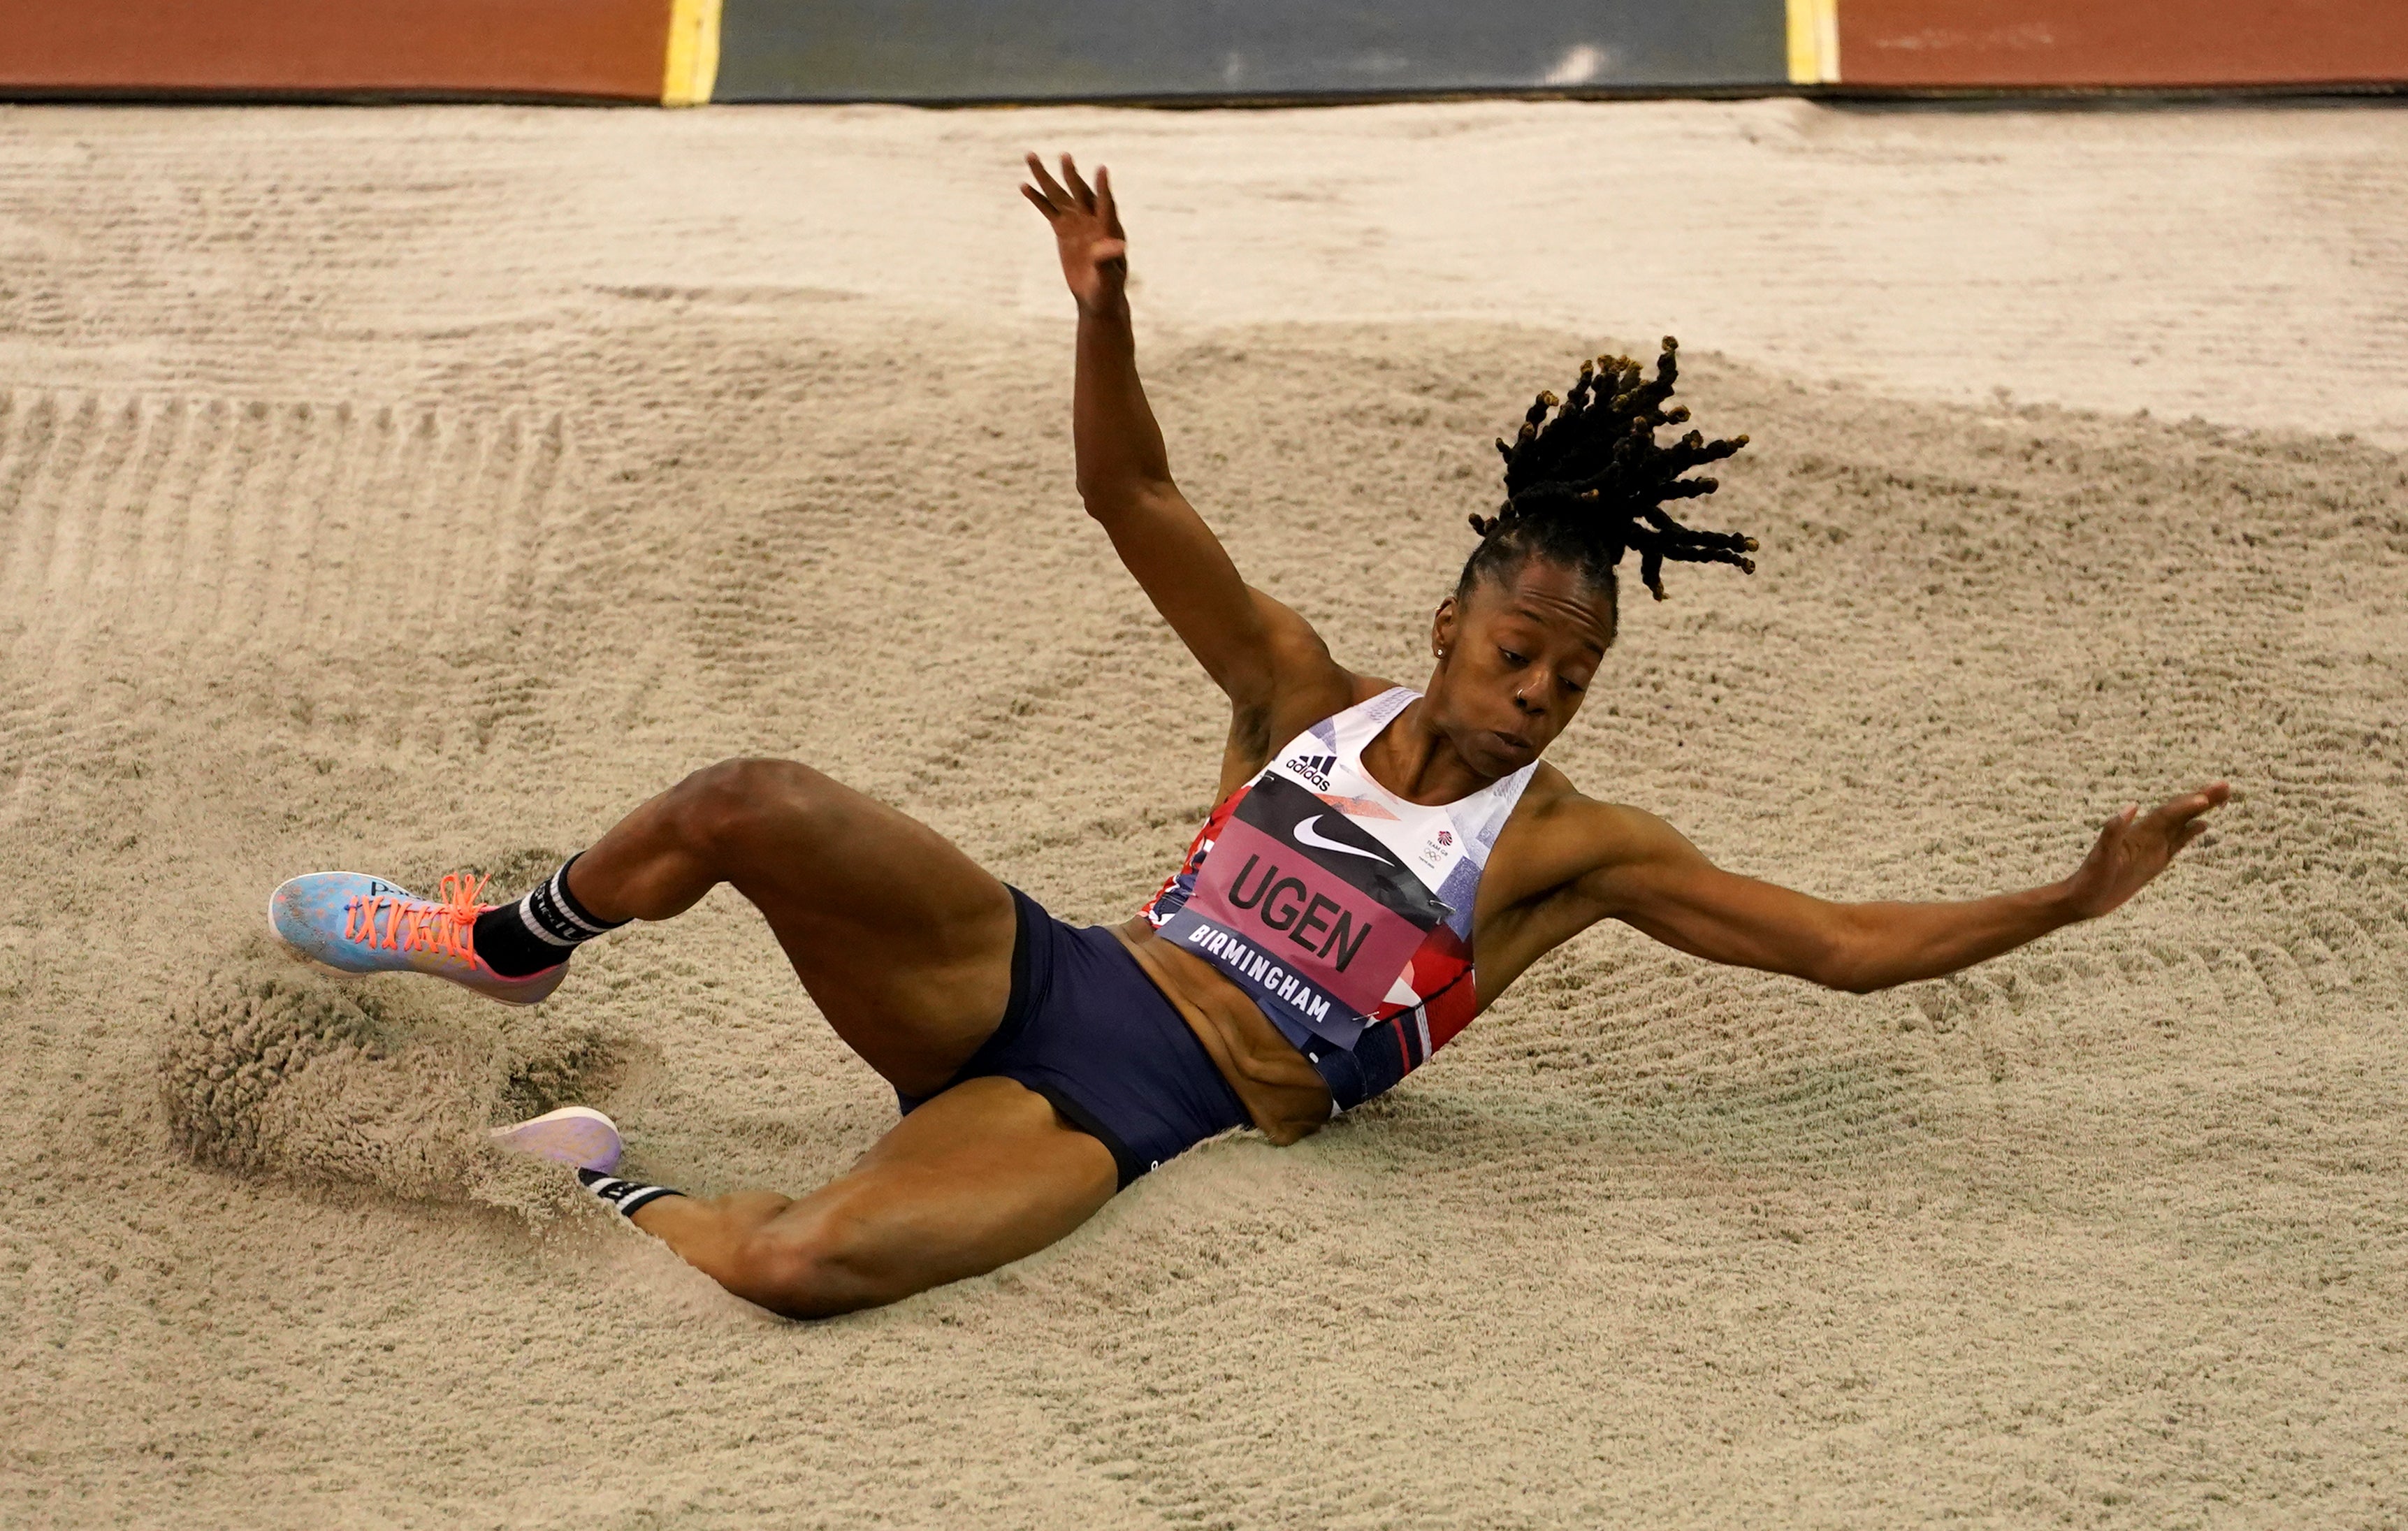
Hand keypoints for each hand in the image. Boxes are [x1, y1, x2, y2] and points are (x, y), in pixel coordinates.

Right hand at [1022, 152, 1125, 312]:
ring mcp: (1077, 223)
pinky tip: (1024, 185)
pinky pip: (1049, 210)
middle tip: (1065, 156)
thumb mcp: (1109, 278)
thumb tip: (1119, 245)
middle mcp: (1093, 220)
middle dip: (1072, 176)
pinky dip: (1037, 199)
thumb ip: (1109, 260)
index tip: (1102, 169)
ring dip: (1046, 178)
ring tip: (1031, 156)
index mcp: (1109, 230)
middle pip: (1080, 194)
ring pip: (1060, 196)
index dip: (1103, 189)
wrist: (1096, 296)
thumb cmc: (1108, 290)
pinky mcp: (1063, 230)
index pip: (1106, 205)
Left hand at [2061, 782, 2230, 919]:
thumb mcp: (2100, 858)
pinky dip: (2190, 832)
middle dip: (2202, 799)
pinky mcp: (2154, 861)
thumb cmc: (2089, 880)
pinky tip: (2203, 824)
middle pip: (2179, 813)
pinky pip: (2176, 843)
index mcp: (2136, 834)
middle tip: (2226, 786)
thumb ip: (2113, 833)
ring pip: (2182, 824)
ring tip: (2223, 796)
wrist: (2081, 900)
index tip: (2204, 798)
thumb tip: (2131, 806)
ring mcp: (2152, 847)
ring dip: (2201, 810)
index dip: (2184, 806)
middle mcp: (2146, 836)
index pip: (2165, 815)